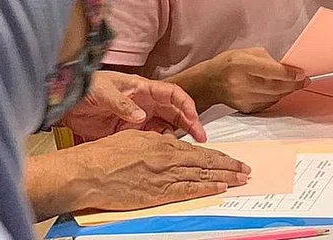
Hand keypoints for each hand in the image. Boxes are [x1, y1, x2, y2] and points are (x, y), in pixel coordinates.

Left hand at [58, 71, 205, 142]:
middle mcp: (146, 103)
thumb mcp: (104, 91)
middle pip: (175, 112)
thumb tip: (141, 117)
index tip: (194, 117)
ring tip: (185, 148)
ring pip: (166, 126)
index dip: (186, 104)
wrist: (64, 102)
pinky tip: (164, 153)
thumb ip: (122, 104)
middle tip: (201, 138)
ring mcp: (139, 118)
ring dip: (177, 135)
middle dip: (190, 123)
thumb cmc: (86, 88)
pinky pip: (151, 138)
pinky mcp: (129, 132)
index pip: (173, 94)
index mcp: (143, 88)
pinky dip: (160, 145)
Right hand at [59, 130, 249, 211]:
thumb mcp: (135, 138)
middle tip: (246, 169)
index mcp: (163, 143)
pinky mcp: (156, 194)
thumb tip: (171, 145)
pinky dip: (205, 189)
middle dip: (229, 166)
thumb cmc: (104, 154)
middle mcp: (168, 158)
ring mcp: (164, 176)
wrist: (86, 173)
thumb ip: (157, 142)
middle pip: (206, 162)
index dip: (218, 156)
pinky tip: (219, 188)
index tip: (232, 159)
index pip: (198, 151)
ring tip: (241, 179)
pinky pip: (186, 190)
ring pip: (201, 176)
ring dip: (224, 178)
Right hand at [210, 48, 306, 113]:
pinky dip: (276, 97)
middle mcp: (240, 83)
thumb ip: (268, 59)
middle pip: (274, 86)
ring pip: (273, 97)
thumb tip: (288, 68)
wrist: (210, 82)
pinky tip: (279, 91)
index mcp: (241, 64)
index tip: (301, 74)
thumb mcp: (247, 53)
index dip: (289, 74)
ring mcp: (242, 98)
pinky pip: (267, 104)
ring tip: (294, 84)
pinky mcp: (244, 108)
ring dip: (287, 91)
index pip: (271, 71)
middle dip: (293, 84)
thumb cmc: (230, 63)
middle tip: (304, 81)